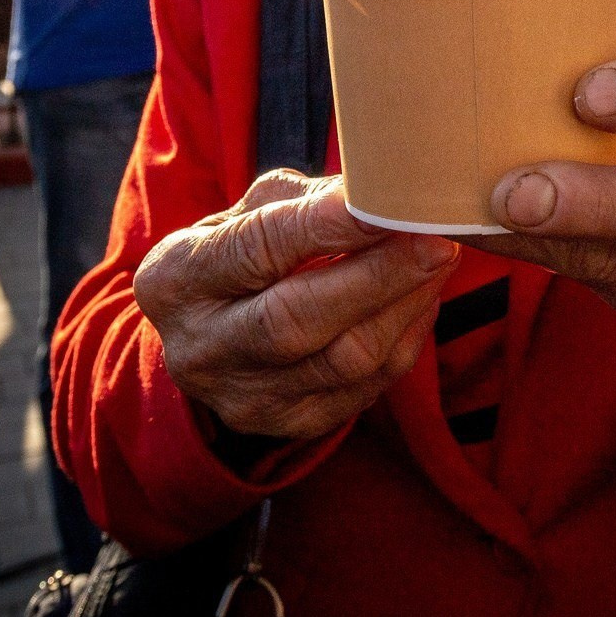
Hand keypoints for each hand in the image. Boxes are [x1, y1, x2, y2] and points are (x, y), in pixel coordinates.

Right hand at [134, 170, 458, 442]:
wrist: (206, 340)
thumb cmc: (235, 257)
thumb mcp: (241, 214)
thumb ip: (299, 201)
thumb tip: (374, 191)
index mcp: (176, 279)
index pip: (254, 250)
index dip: (323, 226)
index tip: (381, 202)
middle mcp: (203, 349)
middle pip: (298, 321)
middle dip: (378, 276)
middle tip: (435, 239)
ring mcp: (246, 398)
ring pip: (344, 360)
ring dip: (405, 306)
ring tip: (440, 258)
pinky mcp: (291, 425)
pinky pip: (368, 387)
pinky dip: (406, 337)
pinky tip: (422, 297)